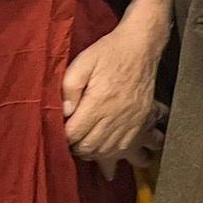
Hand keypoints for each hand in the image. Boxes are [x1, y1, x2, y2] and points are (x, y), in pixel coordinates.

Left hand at [63, 0, 171, 176]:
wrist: (141, 45)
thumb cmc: (109, 52)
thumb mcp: (83, 62)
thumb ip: (69, 88)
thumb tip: (65, 113)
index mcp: (100, 101)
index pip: (75, 134)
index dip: (63, 138)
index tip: (60, 133)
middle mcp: (117, 114)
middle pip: (90, 147)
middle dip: (76, 149)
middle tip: (70, 142)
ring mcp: (132, 120)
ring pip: (109, 151)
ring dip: (94, 155)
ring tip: (86, 149)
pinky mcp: (142, 120)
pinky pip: (128, 147)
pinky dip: (115, 155)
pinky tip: (108, 156)